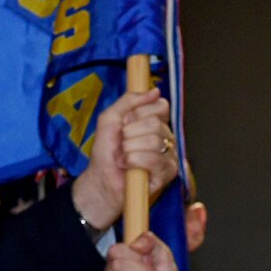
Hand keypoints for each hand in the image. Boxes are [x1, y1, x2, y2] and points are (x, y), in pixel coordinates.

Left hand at [70, 89, 177, 230]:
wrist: (101, 180)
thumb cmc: (106, 152)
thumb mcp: (110, 118)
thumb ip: (129, 101)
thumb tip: (154, 91)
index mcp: (155, 122)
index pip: (160, 106)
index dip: (138, 113)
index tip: (126, 124)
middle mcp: (166, 137)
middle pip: (154, 123)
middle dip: (130, 133)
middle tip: (122, 144)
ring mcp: (169, 155)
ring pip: (153, 141)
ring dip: (129, 149)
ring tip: (124, 157)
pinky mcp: (168, 173)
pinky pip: (153, 159)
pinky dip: (133, 161)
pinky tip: (129, 167)